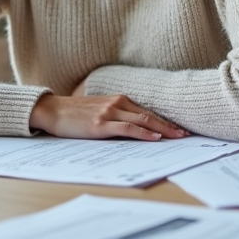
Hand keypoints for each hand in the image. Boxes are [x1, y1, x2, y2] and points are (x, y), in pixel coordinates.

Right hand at [29, 93, 188, 140]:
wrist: (52, 110)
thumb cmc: (74, 114)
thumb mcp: (98, 111)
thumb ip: (116, 117)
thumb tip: (135, 131)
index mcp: (118, 100)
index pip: (147, 111)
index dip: (165, 121)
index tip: (179, 129)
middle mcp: (117, 103)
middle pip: (150, 116)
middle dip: (170, 126)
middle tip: (187, 134)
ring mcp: (109, 113)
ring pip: (144, 121)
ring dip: (163, 130)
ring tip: (178, 137)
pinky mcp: (101, 124)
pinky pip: (128, 128)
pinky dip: (144, 133)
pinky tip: (155, 139)